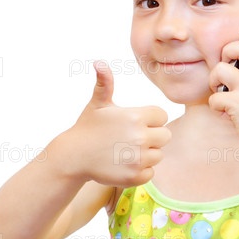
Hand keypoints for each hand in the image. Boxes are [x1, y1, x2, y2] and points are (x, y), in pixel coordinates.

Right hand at [64, 61, 171, 186]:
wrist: (73, 156)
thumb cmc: (88, 127)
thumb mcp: (98, 103)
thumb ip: (105, 83)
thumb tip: (98, 63)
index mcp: (135, 116)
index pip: (162, 116)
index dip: (151, 119)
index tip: (136, 123)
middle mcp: (140, 137)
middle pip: (165, 136)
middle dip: (153, 136)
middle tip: (133, 138)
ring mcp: (137, 158)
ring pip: (158, 155)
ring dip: (147, 154)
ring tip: (127, 151)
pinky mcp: (134, 176)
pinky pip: (151, 172)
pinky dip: (141, 171)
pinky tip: (125, 164)